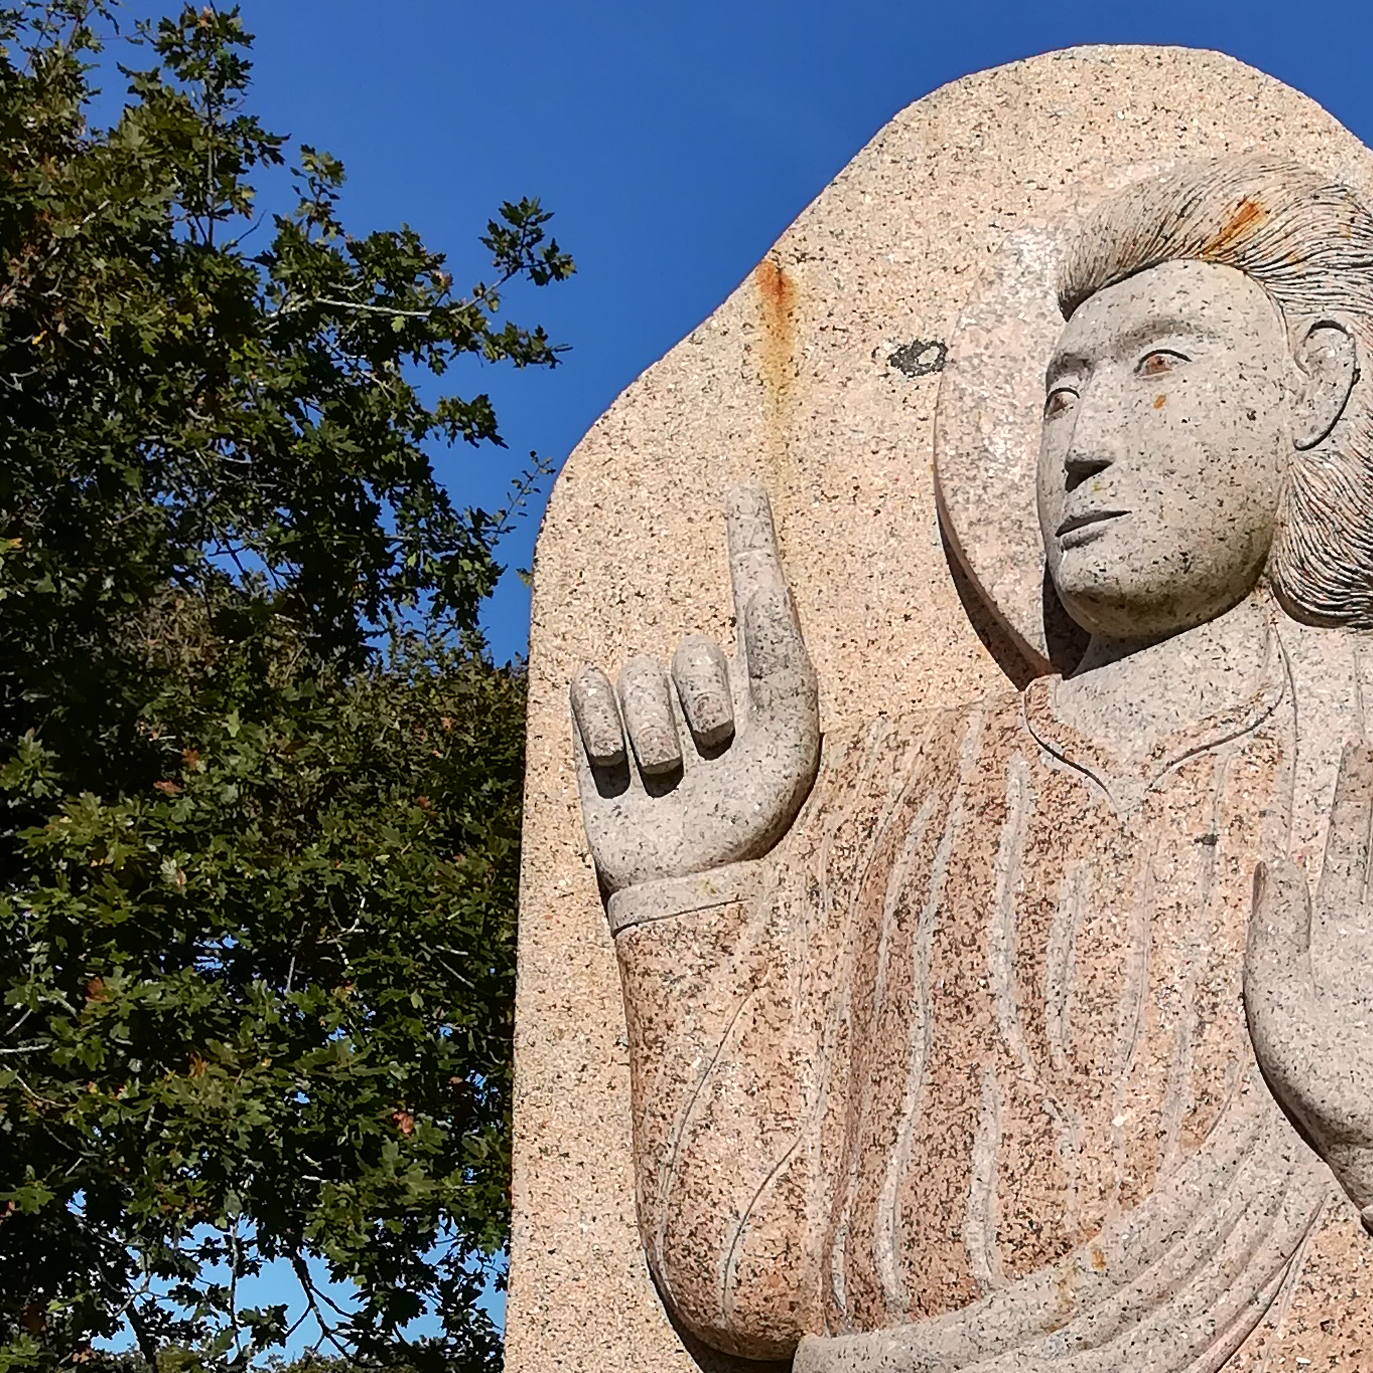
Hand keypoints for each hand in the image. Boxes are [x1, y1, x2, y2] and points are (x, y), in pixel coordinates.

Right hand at [569, 483, 820, 914]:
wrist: (685, 885)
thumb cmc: (749, 814)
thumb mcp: (785, 730)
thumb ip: (780, 643)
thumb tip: (766, 567)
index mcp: (759, 683)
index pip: (755, 595)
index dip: (750, 540)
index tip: (743, 486)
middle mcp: (702, 684)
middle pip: (693, 650)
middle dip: (704, 705)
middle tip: (715, 758)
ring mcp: (645, 704)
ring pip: (639, 675)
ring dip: (658, 736)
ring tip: (674, 781)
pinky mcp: (594, 726)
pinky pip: (588, 686)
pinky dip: (604, 730)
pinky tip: (620, 770)